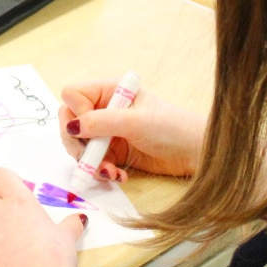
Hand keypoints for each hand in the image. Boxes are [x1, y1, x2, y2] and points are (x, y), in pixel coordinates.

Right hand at [59, 78, 205, 182]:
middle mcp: (106, 109)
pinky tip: (118, 175)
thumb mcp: (135, 122)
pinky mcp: (114, 152)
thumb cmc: (173, 128)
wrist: (196, 153)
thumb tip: (71, 126)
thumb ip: (101, 122)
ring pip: (79, 146)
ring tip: (109, 172)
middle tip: (89, 158)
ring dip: (90, 162)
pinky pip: (94, 162)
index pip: (73, 95)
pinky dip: (102, 171)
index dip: (77, 112)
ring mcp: (108, 132)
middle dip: (77, 144)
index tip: (92, 128)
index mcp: (110, 91)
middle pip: (70, 122)